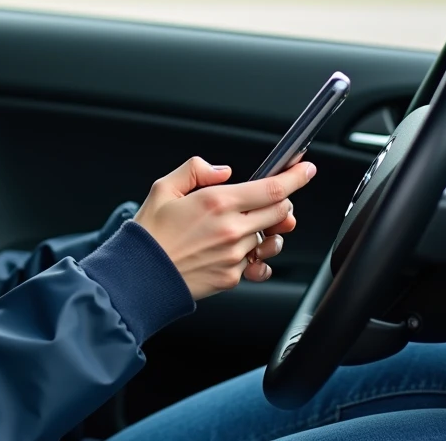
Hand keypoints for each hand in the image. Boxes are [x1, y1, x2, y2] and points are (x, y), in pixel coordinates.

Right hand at [133, 156, 315, 299]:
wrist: (139, 277)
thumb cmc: (149, 234)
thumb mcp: (163, 188)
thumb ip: (195, 170)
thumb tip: (223, 171)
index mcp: (217, 202)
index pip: (272, 188)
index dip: (296, 177)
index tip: (306, 168)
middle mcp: (231, 229)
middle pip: (280, 212)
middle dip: (283, 202)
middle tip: (271, 197)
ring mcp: (235, 255)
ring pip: (272, 238)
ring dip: (270, 229)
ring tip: (254, 227)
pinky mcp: (232, 277)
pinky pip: (258, 264)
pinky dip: (256, 256)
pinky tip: (244, 251)